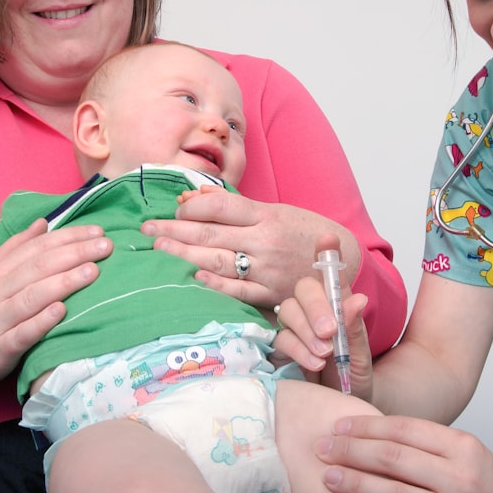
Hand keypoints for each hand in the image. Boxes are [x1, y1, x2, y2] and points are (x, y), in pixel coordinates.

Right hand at [0, 219, 110, 415]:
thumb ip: (15, 248)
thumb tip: (43, 223)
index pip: (36, 248)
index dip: (67, 237)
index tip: (97, 231)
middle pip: (38, 267)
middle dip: (74, 254)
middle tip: (105, 246)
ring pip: (31, 297)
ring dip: (63, 283)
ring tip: (92, 271)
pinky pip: (22, 334)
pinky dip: (41, 321)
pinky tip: (62, 311)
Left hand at [142, 187, 362, 307]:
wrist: (345, 263)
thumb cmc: (306, 233)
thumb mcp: (278, 211)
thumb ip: (239, 209)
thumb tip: (195, 198)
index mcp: (267, 215)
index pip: (219, 205)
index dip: (192, 207)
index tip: (175, 210)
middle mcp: (264, 241)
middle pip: (209, 234)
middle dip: (172, 231)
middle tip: (146, 230)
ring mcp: (266, 269)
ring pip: (216, 261)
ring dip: (182, 255)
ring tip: (158, 249)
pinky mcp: (270, 294)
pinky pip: (236, 290)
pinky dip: (213, 284)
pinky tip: (192, 277)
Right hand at [273, 234, 371, 397]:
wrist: (343, 410)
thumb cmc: (354, 379)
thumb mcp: (361, 355)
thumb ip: (355, 328)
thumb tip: (356, 298)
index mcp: (336, 304)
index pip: (329, 273)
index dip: (326, 252)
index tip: (328, 238)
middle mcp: (314, 311)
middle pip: (303, 289)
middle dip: (315, 306)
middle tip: (330, 331)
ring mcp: (296, 329)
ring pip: (289, 311)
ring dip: (306, 330)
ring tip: (325, 353)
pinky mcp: (281, 349)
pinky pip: (281, 339)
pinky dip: (298, 349)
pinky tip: (314, 363)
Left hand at [315, 415, 492, 492]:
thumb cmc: (485, 478)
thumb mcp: (463, 448)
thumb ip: (424, 442)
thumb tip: (368, 433)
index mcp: (462, 447)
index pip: (405, 429)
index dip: (367, 426)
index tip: (339, 425)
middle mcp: (458, 478)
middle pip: (394, 459)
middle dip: (353, 452)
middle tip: (323, 447)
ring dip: (356, 484)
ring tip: (329, 476)